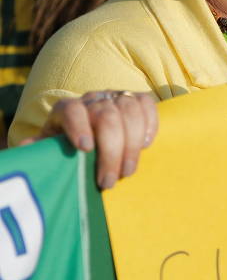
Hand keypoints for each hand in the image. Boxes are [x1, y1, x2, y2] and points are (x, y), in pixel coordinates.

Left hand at [20, 90, 158, 189]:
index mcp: (66, 109)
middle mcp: (92, 99)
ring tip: (127, 172)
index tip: (85, 149)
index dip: (79, 127)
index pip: (72, 110)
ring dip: (132, 144)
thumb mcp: (50, 149)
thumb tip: (25, 152)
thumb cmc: (68, 147)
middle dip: (111, 151)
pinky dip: (149, 124)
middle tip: (108, 182)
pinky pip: (147, 104)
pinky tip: (144, 145)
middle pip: (106, 117)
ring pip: (129, 111)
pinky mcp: (135, 100)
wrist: (91, 131)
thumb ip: (39, 151)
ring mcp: (115, 97)